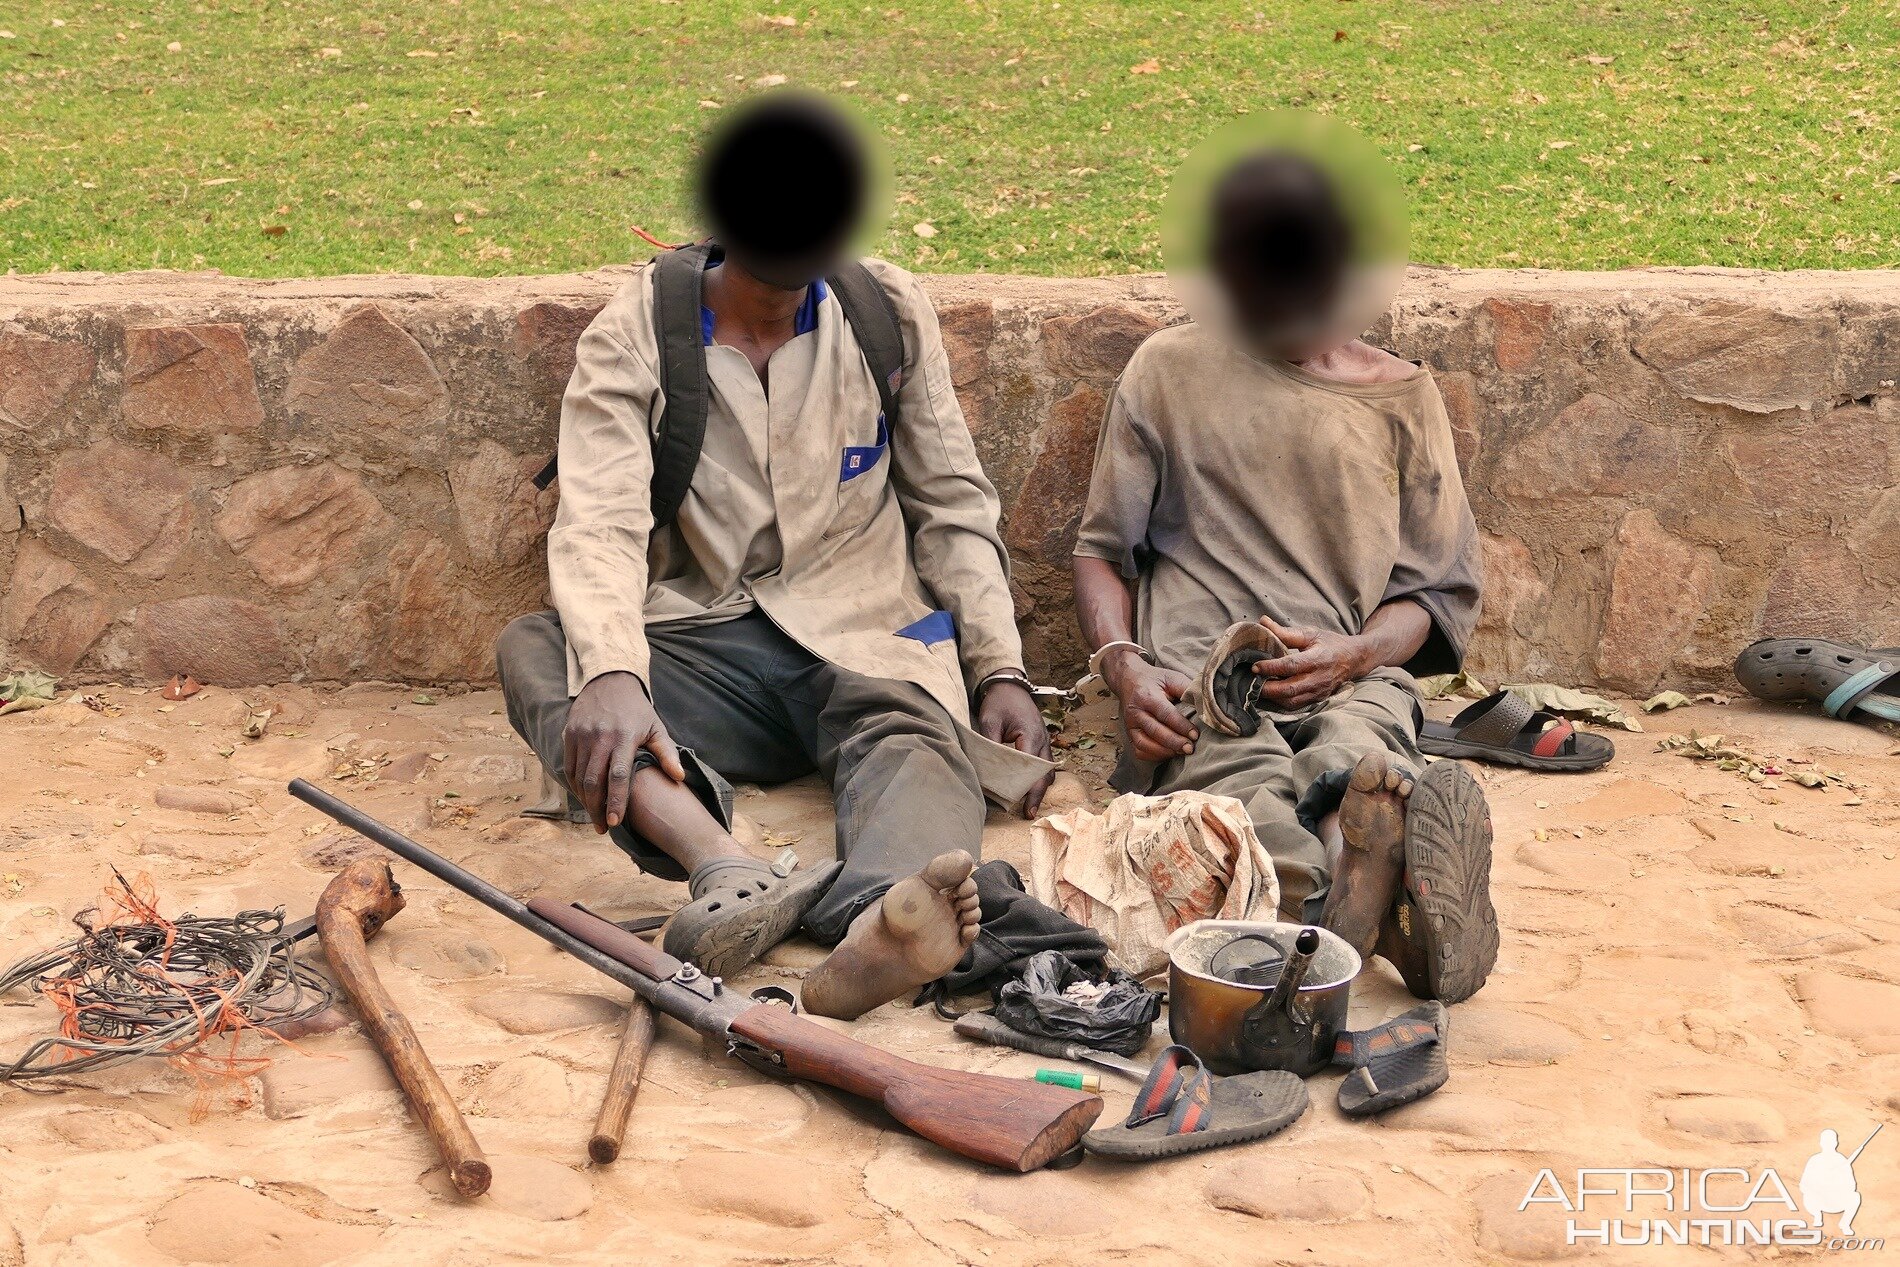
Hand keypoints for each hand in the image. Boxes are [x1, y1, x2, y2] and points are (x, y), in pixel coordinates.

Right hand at [562, 671, 684, 833]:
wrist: (609, 681)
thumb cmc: (637, 710)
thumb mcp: (656, 727)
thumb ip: (667, 753)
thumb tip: (679, 777)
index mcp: (625, 737)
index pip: (618, 776)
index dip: (616, 801)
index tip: (616, 822)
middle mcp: (600, 737)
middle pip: (594, 781)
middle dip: (597, 809)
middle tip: (604, 828)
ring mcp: (582, 735)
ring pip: (578, 777)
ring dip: (585, 801)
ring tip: (595, 816)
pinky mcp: (569, 734)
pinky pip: (569, 766)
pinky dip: (575, 785)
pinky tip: (584, 797)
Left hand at [976, 679, 1055, 817]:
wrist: (1009, 685)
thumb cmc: (1000, 702)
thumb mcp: (989, 721)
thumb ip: (990, 745)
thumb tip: (986, 771)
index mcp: (1031, 735)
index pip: (1032, 769)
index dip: (1029, 789)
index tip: (1025, 807)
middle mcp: (1043, 740)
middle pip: (1045, 773)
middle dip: (1037, 794)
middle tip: (1028, 813)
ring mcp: (1045, 740)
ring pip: (1048, 770)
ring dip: (1040, 787)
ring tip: (1029, 805)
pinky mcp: (1041, 741)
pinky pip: (1045, 763)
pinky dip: (1040, 777)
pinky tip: (1031, 787)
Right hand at [1103, 650, 1197, 762]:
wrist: (1128, 680)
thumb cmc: (1155, 680)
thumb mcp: (1172, 677)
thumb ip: (1187, 689)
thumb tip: (1205, 704)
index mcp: (1147, 696)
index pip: (1166, 714)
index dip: (1181, 726)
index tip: (1195, 735)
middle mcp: (1136, 712)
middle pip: (1155, 731)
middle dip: (1174, 742)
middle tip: (1190, 748)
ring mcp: (1130, 724)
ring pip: (1144, 744)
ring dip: (1164, 751)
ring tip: (1181, 752)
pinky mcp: (1129, 733)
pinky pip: (1139, 750)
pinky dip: (1153, 756)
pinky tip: (1168, 753)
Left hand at [1254, 618, 1368, 709]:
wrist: (1354, 659)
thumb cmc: (1330, 644)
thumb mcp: (1310, 634)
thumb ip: (1285, 632)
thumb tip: (1263, 621)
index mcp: (1318, 659)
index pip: (1291, 666)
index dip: (1271, 667)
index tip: (1255, 666)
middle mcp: (1319, 678)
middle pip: (1289, 689)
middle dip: (1267, 688)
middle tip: (1251, 682)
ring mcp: (1319, 691)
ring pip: (1291, 701)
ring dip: (1272, 697)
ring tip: (1258, 688)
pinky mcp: (1318, 699)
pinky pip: (1296, 705)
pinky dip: (1281, 702)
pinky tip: (1271, 694)